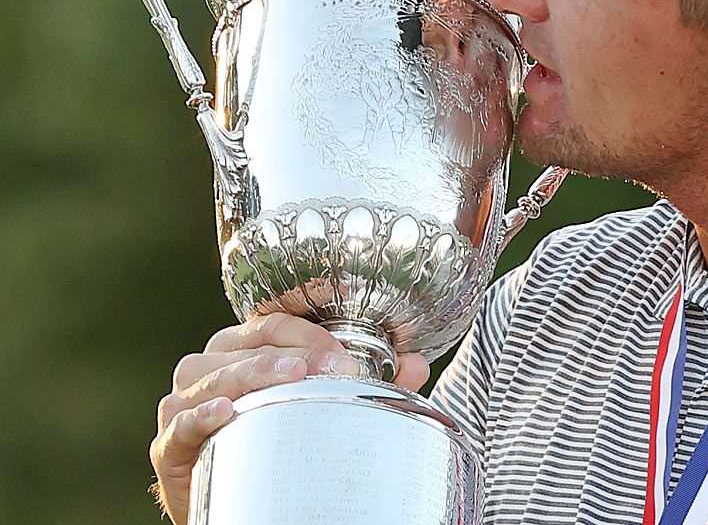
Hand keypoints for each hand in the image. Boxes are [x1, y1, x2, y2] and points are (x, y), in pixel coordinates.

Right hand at [149, 313, 428, 524]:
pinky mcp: (169, 449)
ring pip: (206, 376)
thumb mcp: (324, 411)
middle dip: (288, 353)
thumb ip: (371, 387)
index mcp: (239, 353)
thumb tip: (416, 365)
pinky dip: (199, 416)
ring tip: (290, 376)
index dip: (306, 332)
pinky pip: (178, 426)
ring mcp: (182, 408)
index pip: (268, 324)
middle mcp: (206, 372)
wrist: (240, 505)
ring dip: (251, 373)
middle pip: (239, 346)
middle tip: (329, 367)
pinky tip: (225, 411)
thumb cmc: (277, 445)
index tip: (344, 355)